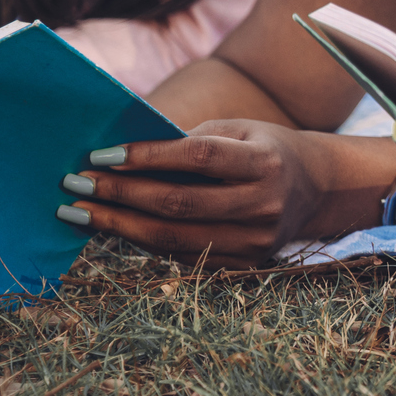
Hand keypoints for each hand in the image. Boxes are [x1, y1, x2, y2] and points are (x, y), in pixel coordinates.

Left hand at [58, 122, 395, 268]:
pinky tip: (115, 227)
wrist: (319, 189)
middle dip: (120, 194)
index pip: (198, 157)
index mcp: (266, 162)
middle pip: (178, 203)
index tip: (100, 156)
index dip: (147, 156)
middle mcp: (265, 204)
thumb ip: (190, 141)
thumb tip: (121, 156)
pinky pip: (182, 255)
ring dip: (119, 224)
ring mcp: (256, 240)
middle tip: (76, 184)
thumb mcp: (240, 132)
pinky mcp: (246, 263)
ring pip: (173, 237)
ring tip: (79, 212)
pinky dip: (143, 241)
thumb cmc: (266, 150)